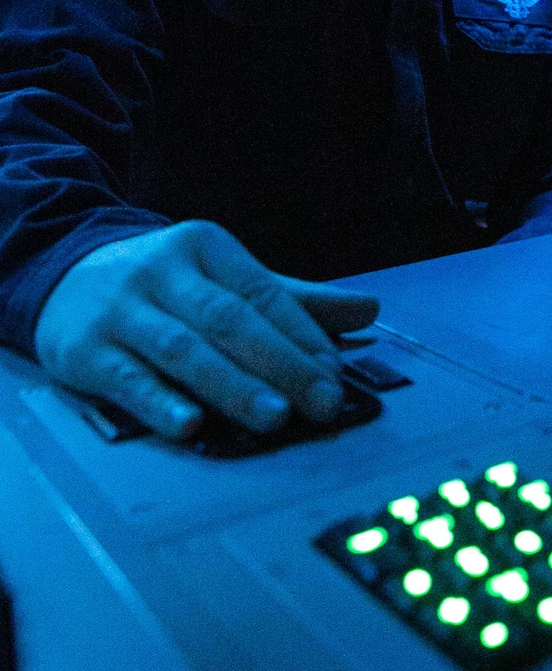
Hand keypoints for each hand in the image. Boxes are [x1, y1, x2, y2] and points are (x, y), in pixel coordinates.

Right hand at [34, 220, 379, 440]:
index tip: (335, 373)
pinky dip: (161, 403)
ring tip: (273, 417)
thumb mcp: (225, 276)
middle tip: (319, 401)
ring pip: (186, 349)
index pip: (264, 293)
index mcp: (207, 247)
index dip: (303, 335)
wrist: (63, 271)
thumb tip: (369, 310)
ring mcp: (124, 310)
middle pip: (231, 320)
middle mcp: (165, 273)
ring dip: (232, 385)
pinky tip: (190, 424)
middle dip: (281, 364)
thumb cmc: (162, 282)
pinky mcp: (88, 350)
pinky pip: (129, 379)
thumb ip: (295, 300)